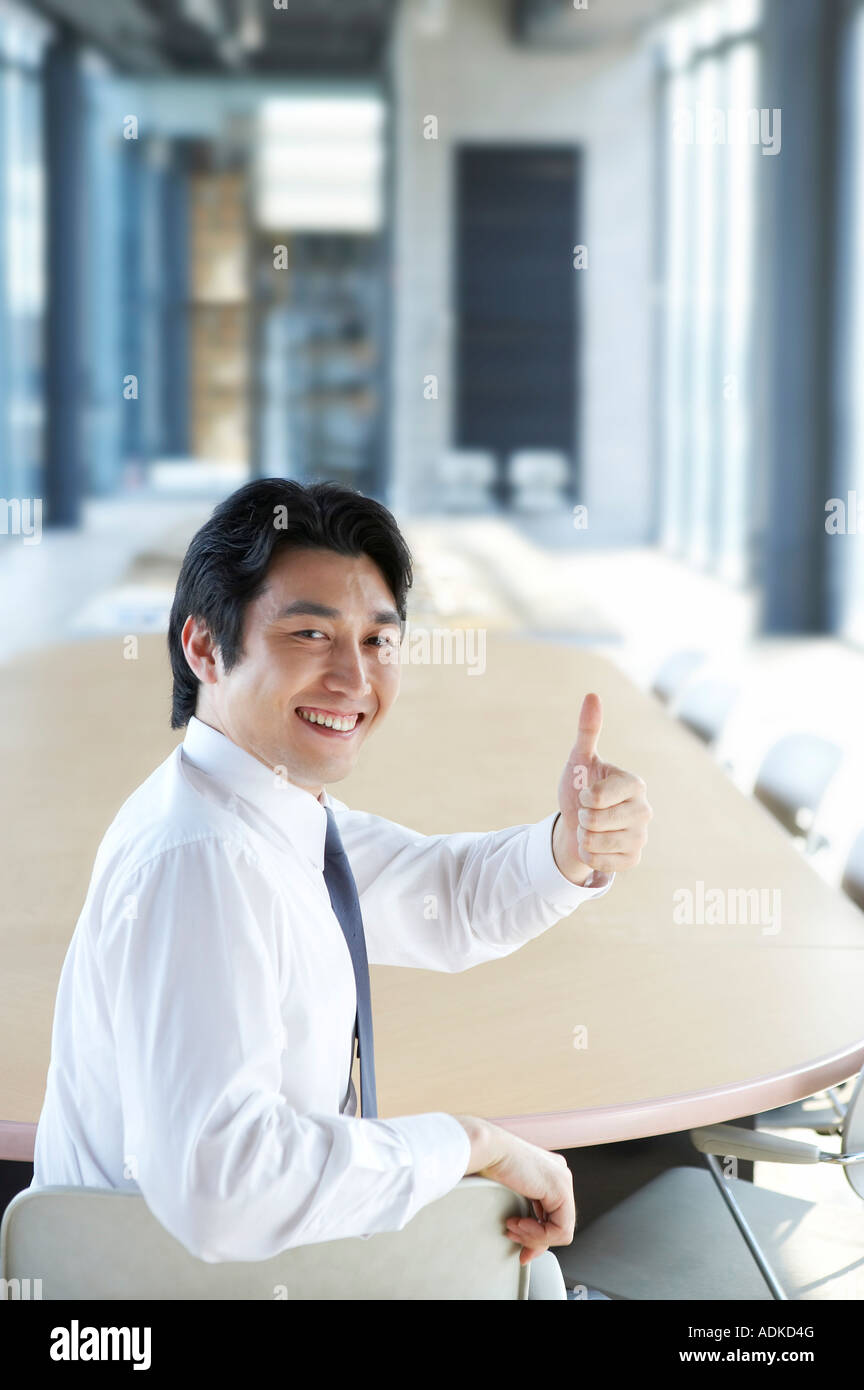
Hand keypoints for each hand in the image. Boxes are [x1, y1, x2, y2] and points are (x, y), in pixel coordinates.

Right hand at [456, 1116, 575, 1264]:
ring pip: (561, 1231)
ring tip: (513, 1228)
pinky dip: (538, 1235)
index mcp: (549, 1173)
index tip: (521, 1248)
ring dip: (533, 1237)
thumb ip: (524, 1215)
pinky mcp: (561, 1190)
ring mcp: (563, 1181)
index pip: (553, 1216)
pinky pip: (560, 1229)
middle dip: (535, 1240)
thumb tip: (527, 1243)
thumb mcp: (510, 1195)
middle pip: (559, 1225)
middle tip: (513, 1238)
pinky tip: (520, 1224)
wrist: (487, 1149)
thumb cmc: (488, 1163)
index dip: (537, 1237)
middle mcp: (560, 1175)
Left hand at [554, 692, 651, 883]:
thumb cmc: (580, 788)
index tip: (586, 794)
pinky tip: (595, 846)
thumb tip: (592, 695)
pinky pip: (602, 863)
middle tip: (587, 814)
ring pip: (597, 843)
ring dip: (583, 837)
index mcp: (635, 784)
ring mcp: (642, 837)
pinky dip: (589, 856)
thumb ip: (587, 730)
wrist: (577, 824)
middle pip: (596, 821)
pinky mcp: (634, 859)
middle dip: (582, 818)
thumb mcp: (579, 760)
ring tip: (590, 829)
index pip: (600, 796)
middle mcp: (644, 810)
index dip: (585, 797)